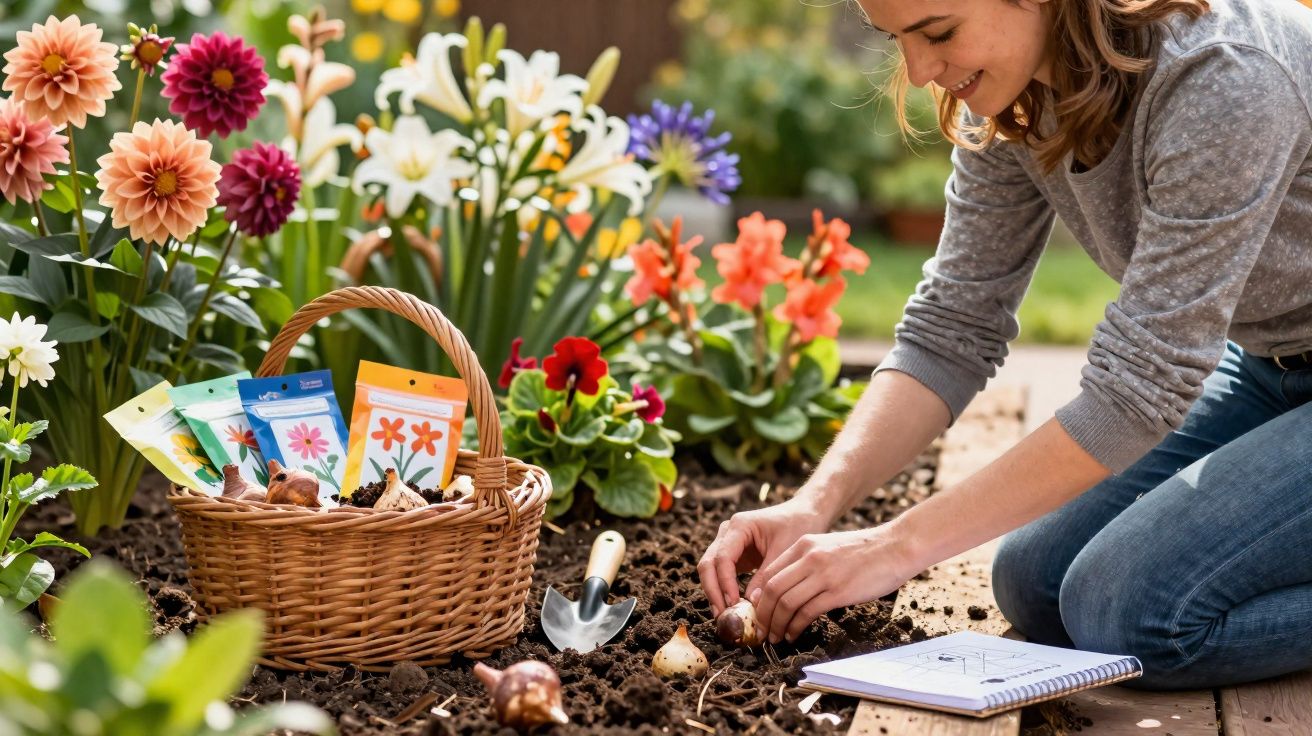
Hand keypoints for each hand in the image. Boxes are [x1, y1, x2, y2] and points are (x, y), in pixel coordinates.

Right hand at [697, 497, 829, 616]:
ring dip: (715, 593)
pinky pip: (721, 575)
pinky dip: (723, 591)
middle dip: (713, 591)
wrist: (804, 515)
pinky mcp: (733, 556)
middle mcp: (727, 533)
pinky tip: (731, 609)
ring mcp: (727, 544)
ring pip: (710, 571)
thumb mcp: (785, 551)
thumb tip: (752, 604)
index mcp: (739, 525)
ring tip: (724, 616)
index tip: (734, 603)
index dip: (725, 582)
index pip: (723, 557)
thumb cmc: (797, 526)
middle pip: (708, 564)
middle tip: (722, 615)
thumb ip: (767, 576)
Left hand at [747, 525, 921, 643]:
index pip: (769, 573)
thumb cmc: (864, 551)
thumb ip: (807, 562)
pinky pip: (806, 612)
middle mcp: (809, 557)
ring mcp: (823, 574)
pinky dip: (795, 626)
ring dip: (776, 624)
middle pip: (772, 589)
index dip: (758, 596)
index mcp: (803, 545)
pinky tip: (793, 634)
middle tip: (761, 629)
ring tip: (775, 636)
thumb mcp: (828, 547)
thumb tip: (787, 588)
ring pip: (785, 602)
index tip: (757, 612)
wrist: (895, 546)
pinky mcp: (837, 591)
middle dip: (762, 614)